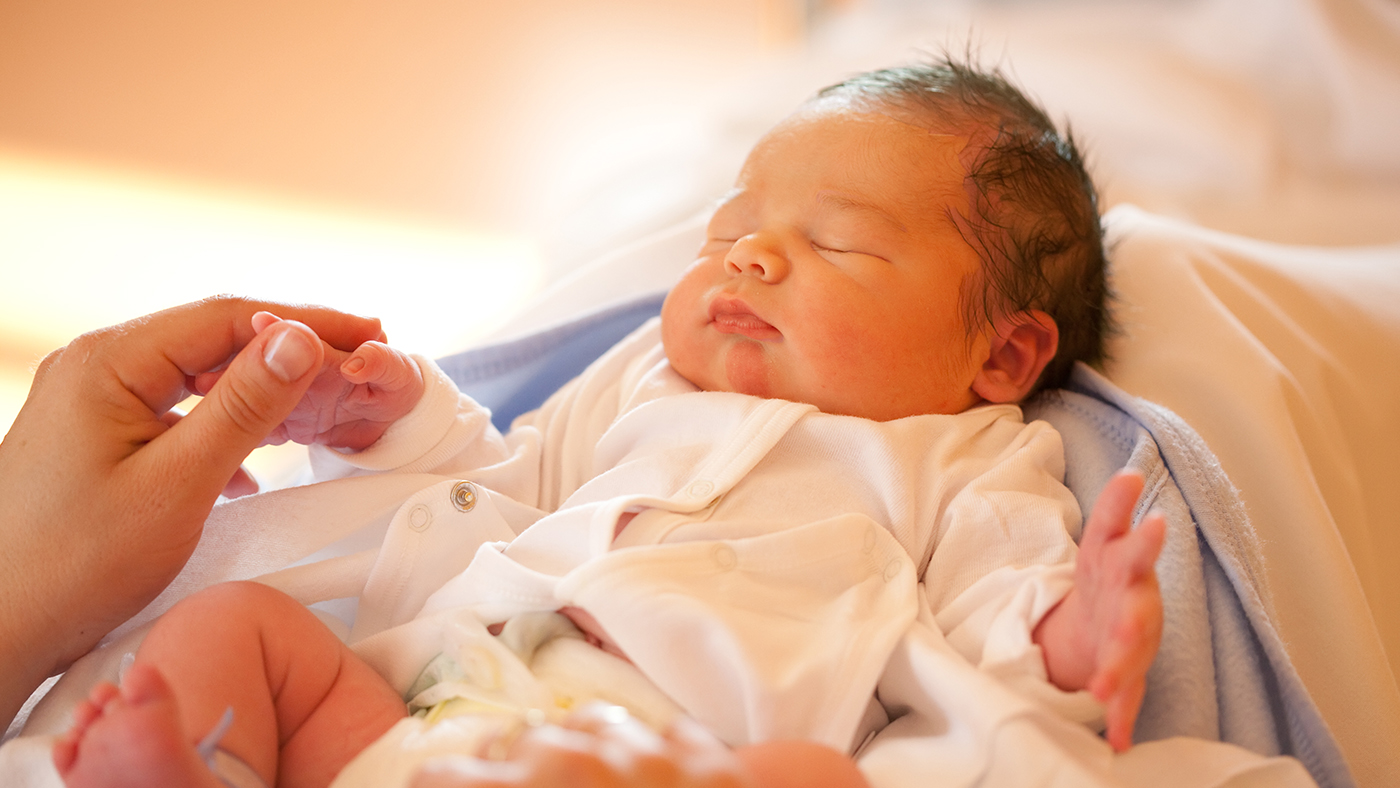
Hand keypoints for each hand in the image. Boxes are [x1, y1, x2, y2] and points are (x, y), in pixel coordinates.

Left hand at [0, 295, 383, 725]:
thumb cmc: (70, 566)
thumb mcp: (176, 484)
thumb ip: (243, 408)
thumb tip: (300, 339)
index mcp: (108, 363)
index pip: (227, 317)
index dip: (305, 320)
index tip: (367, 332)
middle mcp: (96, 368)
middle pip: (213, 337)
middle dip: (289, 348)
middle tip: (356, 360)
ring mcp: (93, 400)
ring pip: (197, 372)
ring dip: (260, 385)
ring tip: (318, 400)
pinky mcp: (97, 436)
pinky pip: (177, 407)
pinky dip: (226, 420)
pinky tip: (254, 455)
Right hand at [409, 703, 756, 787]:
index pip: (441, 777)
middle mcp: (573, 760)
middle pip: (519, 741)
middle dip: (515, 772)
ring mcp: (647, 753)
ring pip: (592, 723)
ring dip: (583, 753)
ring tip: (588, 787)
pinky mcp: (709, 761)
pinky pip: (668, 736)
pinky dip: (656, 759)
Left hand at [1032, 470, 1165, 750]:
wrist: (1107, 623)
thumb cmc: (1107, 576)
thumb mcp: (1104, 539)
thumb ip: (1116, 509)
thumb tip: (1130, 473)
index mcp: (1119, 564)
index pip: (1121, 542)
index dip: (1138, 532)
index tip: (1156, 521)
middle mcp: (1132, 602)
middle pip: (1136, 607)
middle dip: (1134, 615)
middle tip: (1129, 628)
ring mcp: (1130, 638)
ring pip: (1129, 657)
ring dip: (1118, 670)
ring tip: (1103, 687)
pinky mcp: (1125, 670)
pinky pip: (1123, 696)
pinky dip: (1118, 716)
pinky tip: (1115, 739)